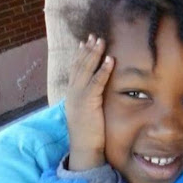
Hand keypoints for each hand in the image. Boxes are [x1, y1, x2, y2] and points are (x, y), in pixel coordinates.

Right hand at [66, 35, 113, 170]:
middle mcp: (73, 92)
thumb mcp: (86, 112)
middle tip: (94, 35)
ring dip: (94, 54)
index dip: (80, 55)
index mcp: (72, 93)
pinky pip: (97, 82)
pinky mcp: (88, 102)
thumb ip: (90, 100)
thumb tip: (96, 94)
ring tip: (101, 41)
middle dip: (87, 49)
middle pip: (79, 65)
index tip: (84, 42)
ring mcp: (79, 96)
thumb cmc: (89, 132)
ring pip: (86, 70)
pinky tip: (110, 60)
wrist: (84, 147)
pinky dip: (103, 70)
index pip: (76, 69)